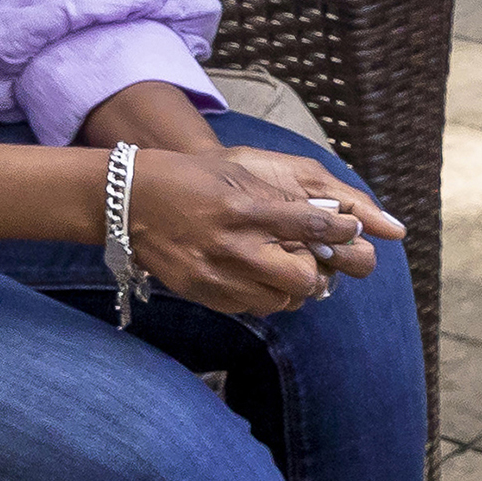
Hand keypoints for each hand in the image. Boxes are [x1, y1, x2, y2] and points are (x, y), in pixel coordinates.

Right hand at [129, 145, 403, 315]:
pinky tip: (255, 278)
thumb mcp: (239, 174)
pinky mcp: (203, 292)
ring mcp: (218, 274)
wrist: (131, 200)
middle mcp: (236, 245)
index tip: (351, 230)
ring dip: (289, 287)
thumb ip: (280, 200)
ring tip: (281, 269)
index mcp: (249, 209)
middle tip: (310, 260)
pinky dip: (262, 296)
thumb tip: (325, 221)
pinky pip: (251, 307)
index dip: (341, 231)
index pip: (314, 227)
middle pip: (302, 278)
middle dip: (314, 271)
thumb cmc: (191, 179)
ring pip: (281, 300)